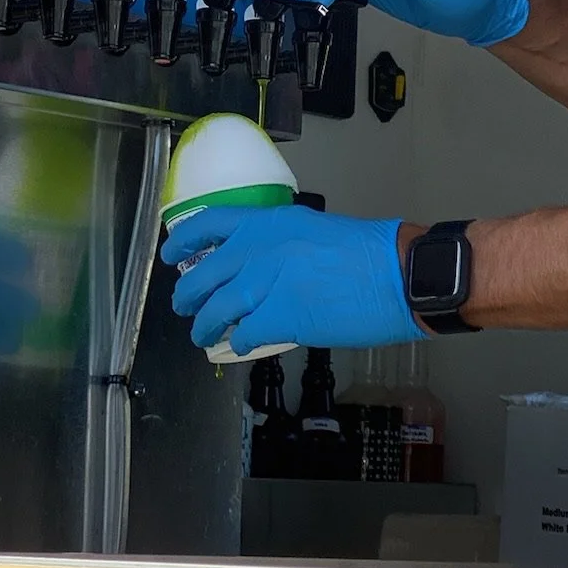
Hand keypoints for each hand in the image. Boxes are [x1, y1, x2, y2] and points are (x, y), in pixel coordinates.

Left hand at [163, 203, 423, 353]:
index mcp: (270, 222)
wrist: (397, 274)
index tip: (170, 255)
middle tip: (184, 306)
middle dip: (189, 294)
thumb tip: (259, 270)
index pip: (212, 223)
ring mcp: (268, 282)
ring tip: (202, 335)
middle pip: (206, 273)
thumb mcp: (314, 231)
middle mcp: (261, 247)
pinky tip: (241, 345)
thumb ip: (280, 246)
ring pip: (218, 308)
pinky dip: (240, 341)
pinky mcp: (282, 316)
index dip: (185, 241)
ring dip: (206, 325)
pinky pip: (246, 333)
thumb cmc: (368, 253)